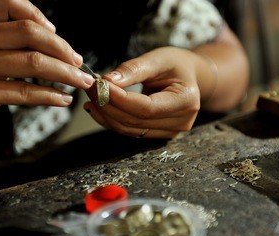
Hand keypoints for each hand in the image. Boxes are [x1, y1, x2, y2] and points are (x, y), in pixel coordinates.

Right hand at [0, 0, 94, 154]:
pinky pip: (25, 92)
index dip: (37, 15)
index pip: (7, 2)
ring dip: (66, 73)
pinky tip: (63, 99)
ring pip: (33, 62)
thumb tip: (47, 45)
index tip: (55, 34)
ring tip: (81, 82)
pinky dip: (51, 96)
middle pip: (29, 32)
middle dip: (62, 48)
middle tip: (79, 62)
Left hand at [84, 47, 201, 138]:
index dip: (119, 99)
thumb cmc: (176, 64)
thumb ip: (134, 69)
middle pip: (136, 121)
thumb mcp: (158, 58)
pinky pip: (130, 130)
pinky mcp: (158, 134)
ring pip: (129, 129)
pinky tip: (98, 107)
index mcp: (186, 101)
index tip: (98, 85)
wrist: (189, 77)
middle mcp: (181, 122)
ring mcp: (171, 132)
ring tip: (91, 96)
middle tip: (89, 87)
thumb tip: (108, 81)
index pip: (146, 108)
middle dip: (108, 105)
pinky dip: (111, 120)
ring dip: (106, 114)